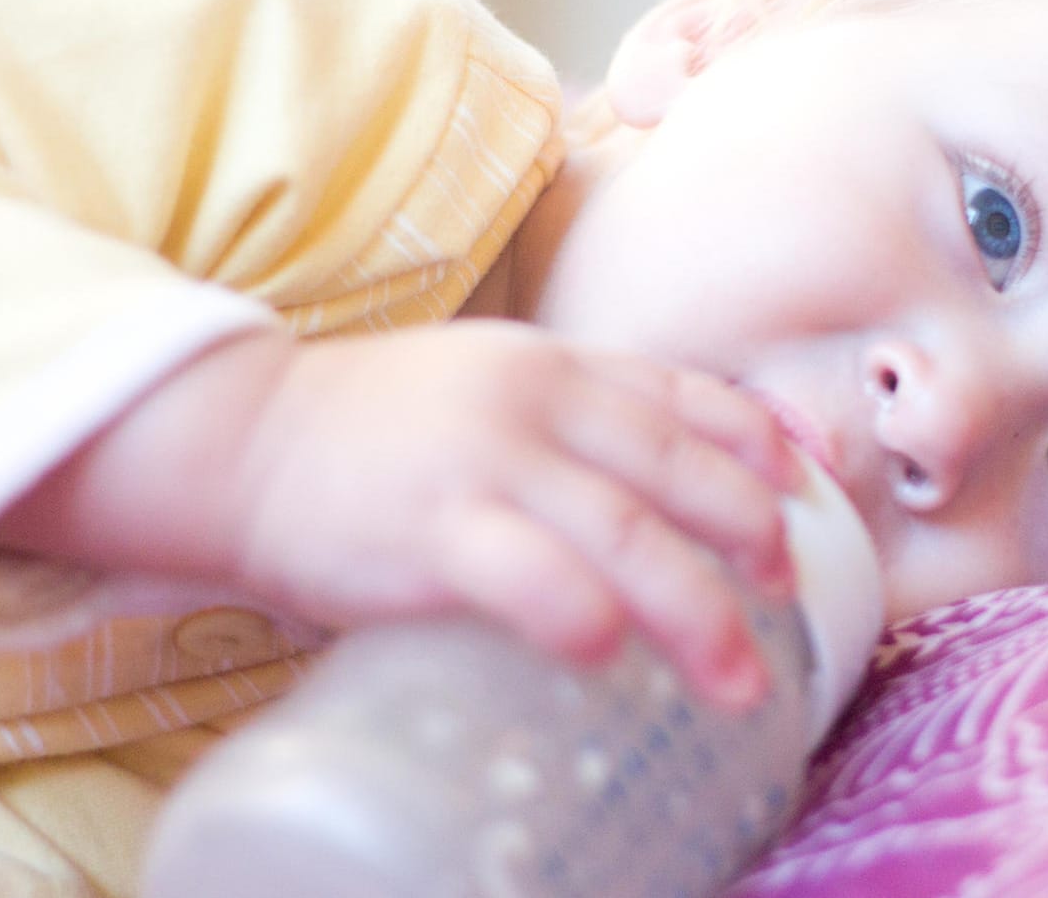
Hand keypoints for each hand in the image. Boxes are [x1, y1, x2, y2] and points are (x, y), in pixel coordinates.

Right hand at [230, 321, 802, 709]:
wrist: (240, 439)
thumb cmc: (368, 437)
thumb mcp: (482, 395)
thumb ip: (559, 431)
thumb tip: (652, 507)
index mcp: (553, 368)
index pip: (681, 394)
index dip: (757, 443)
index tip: (807, 491)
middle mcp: (534, 401)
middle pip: (676, 466)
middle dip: (751, 534)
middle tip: (787, 594)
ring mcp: (483, 461)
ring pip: (625, 531)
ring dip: (696, 611)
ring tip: (739, 680)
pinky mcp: (428, 526)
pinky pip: (524, 572)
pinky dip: (578, 612)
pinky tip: (609, 652)